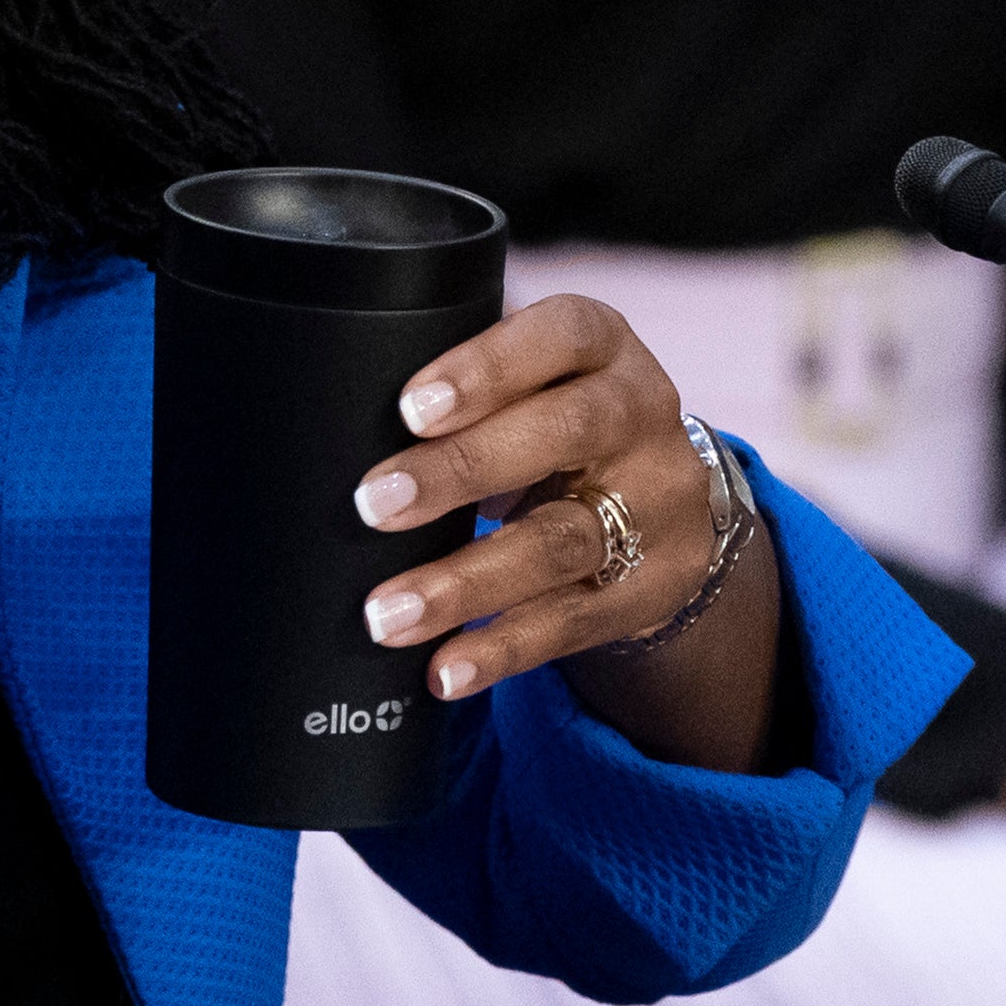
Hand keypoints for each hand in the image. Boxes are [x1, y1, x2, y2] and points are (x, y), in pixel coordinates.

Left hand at [355, 293, 780, 771]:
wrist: (664, 510)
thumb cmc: (557, 427)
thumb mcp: (535, 384)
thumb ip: (471, 387)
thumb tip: (341, 417)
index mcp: (604, 347)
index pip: (561, 336)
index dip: (487, 368)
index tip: (409, 408)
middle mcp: (641, 416)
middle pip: (564, 433)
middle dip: (462, 470)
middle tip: (374, 505)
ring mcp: (656, 506)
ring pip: (560, 542)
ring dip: (465, 583)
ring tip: (387, 615)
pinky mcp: (652, 586)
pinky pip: (572, 623)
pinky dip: (500, 649)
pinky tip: (444, 669)